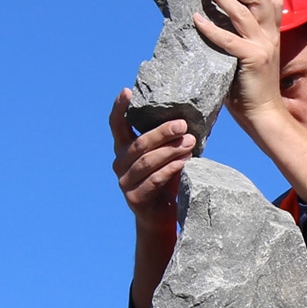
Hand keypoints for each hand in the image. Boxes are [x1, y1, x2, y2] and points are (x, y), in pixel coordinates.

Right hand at [110, 88, 195, 231]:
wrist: (162, 216)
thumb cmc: (167, 179)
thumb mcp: (166, 156)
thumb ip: (168, 140)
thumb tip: (189, 116)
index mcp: (123, 148)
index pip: (117, 125)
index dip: (119, 108)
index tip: (126, 91)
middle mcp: (119, 163)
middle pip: (139, 144)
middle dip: (162, 132)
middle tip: (182, 124)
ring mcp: (124, 182)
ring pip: (147, 162)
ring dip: (170, 151)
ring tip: (189, 142)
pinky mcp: (134, 198)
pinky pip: (154, 180)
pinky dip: (170, 169)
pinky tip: (184, 161)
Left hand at [193, 0, 284, 130]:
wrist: (263, 113)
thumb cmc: (250, 88)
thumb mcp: (248, 56)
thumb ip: (238, 38)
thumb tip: (210, 20)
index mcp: (272, 33)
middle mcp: (270, 36)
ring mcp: (263, 46)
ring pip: (244, 11)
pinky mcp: (253, 58)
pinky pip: (228, 38)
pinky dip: (211, 27)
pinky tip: (197, 20)